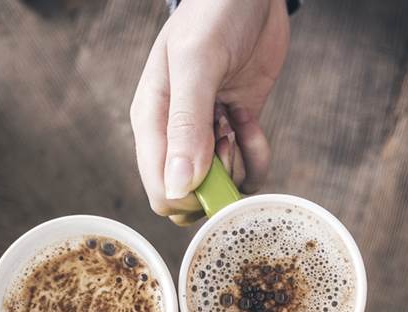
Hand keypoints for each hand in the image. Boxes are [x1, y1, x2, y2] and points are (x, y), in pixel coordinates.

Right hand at [131, 0, 288, 223]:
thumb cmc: (214, 15)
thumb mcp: (197, 63)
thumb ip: (186, 124)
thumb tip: (178, 187)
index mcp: (151, 122)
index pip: (161, 190)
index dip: (192, 196)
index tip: (216, 163)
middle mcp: (174, 136)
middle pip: (192, 197)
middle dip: (219, 182)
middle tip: (227, 139)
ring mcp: (206, 136)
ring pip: (222, 187)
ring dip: (239, 162)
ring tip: (238, 117)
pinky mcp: (235, 131)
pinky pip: (246, 169)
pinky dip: (256, 154)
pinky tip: (249, 118)